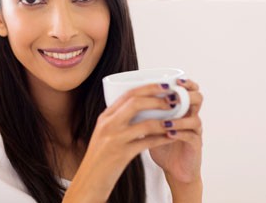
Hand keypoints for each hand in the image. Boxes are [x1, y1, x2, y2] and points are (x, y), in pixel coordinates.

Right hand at [65, 83, 177, 201]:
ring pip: (145, 124)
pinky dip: (161, 139)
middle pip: (136, 103)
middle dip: (158, 99)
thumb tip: (140, 108)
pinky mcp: (122, 154)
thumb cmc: (100, 158)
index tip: (165, 86)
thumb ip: (118, 121)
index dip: (149, 87)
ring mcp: (115, 139)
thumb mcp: (104, 134)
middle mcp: (108, 124)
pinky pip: (147, 143)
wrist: (89, 181)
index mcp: (105, 117)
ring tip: (177, 119)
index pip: (128, 94)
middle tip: (174, 100)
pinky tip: (171, 137)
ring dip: (164, 120)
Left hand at [149, 79, 202, 183]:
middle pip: (198, 99)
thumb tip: (122, 97)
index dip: (185, 83)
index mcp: (180, 109)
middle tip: (173, 97)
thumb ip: (144, 111)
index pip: (188, 90)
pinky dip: (179, 133)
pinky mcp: (195, 146)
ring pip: (195, 119)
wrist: (173, 169)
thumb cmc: (160, 144)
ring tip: (166, 121)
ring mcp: (195, 132)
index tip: (174, 80)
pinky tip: (168, 133)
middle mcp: (190, 117)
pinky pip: (191, 137)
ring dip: (180, 118)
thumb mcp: (151, 124)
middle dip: (187, 95)